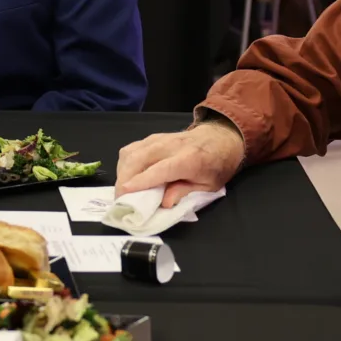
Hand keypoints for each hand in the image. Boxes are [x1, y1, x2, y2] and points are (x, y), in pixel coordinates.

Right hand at [114, 118, 245, 209]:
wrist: (220, 138)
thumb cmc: (215, 165)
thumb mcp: (209, 185)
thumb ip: (185, 192)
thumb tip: (164, 203)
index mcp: (189, 159)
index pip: (160, 169)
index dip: (141, 180)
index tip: (125, 192)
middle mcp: (171, 146)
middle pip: (138, 158)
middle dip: (124, 179)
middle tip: (120, 200)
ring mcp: (158, 139)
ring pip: (131, 152)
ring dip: (122, 172)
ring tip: (122, 190)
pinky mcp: (151, 138)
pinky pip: (131, 149)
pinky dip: (125, 163)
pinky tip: (127, 175)